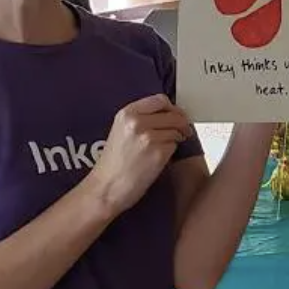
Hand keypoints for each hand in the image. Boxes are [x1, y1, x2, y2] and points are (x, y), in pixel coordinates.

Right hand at [90, 94, 193, 217]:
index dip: (172, 108)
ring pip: (177, 130)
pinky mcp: (158, 153)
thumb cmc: (113, 164)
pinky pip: (175, 146)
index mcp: (127, 113)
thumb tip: (168, 113)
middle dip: (181, 124)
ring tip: (165, 147)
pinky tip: (160, 159)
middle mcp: (137, 122)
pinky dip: (172, 152)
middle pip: (174, 115)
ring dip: (176, 138)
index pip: (160, 100)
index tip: (175, 115)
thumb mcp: (121, 131)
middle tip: (183, 131)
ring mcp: (148, 137)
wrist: (106, 188)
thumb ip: (141, 118)